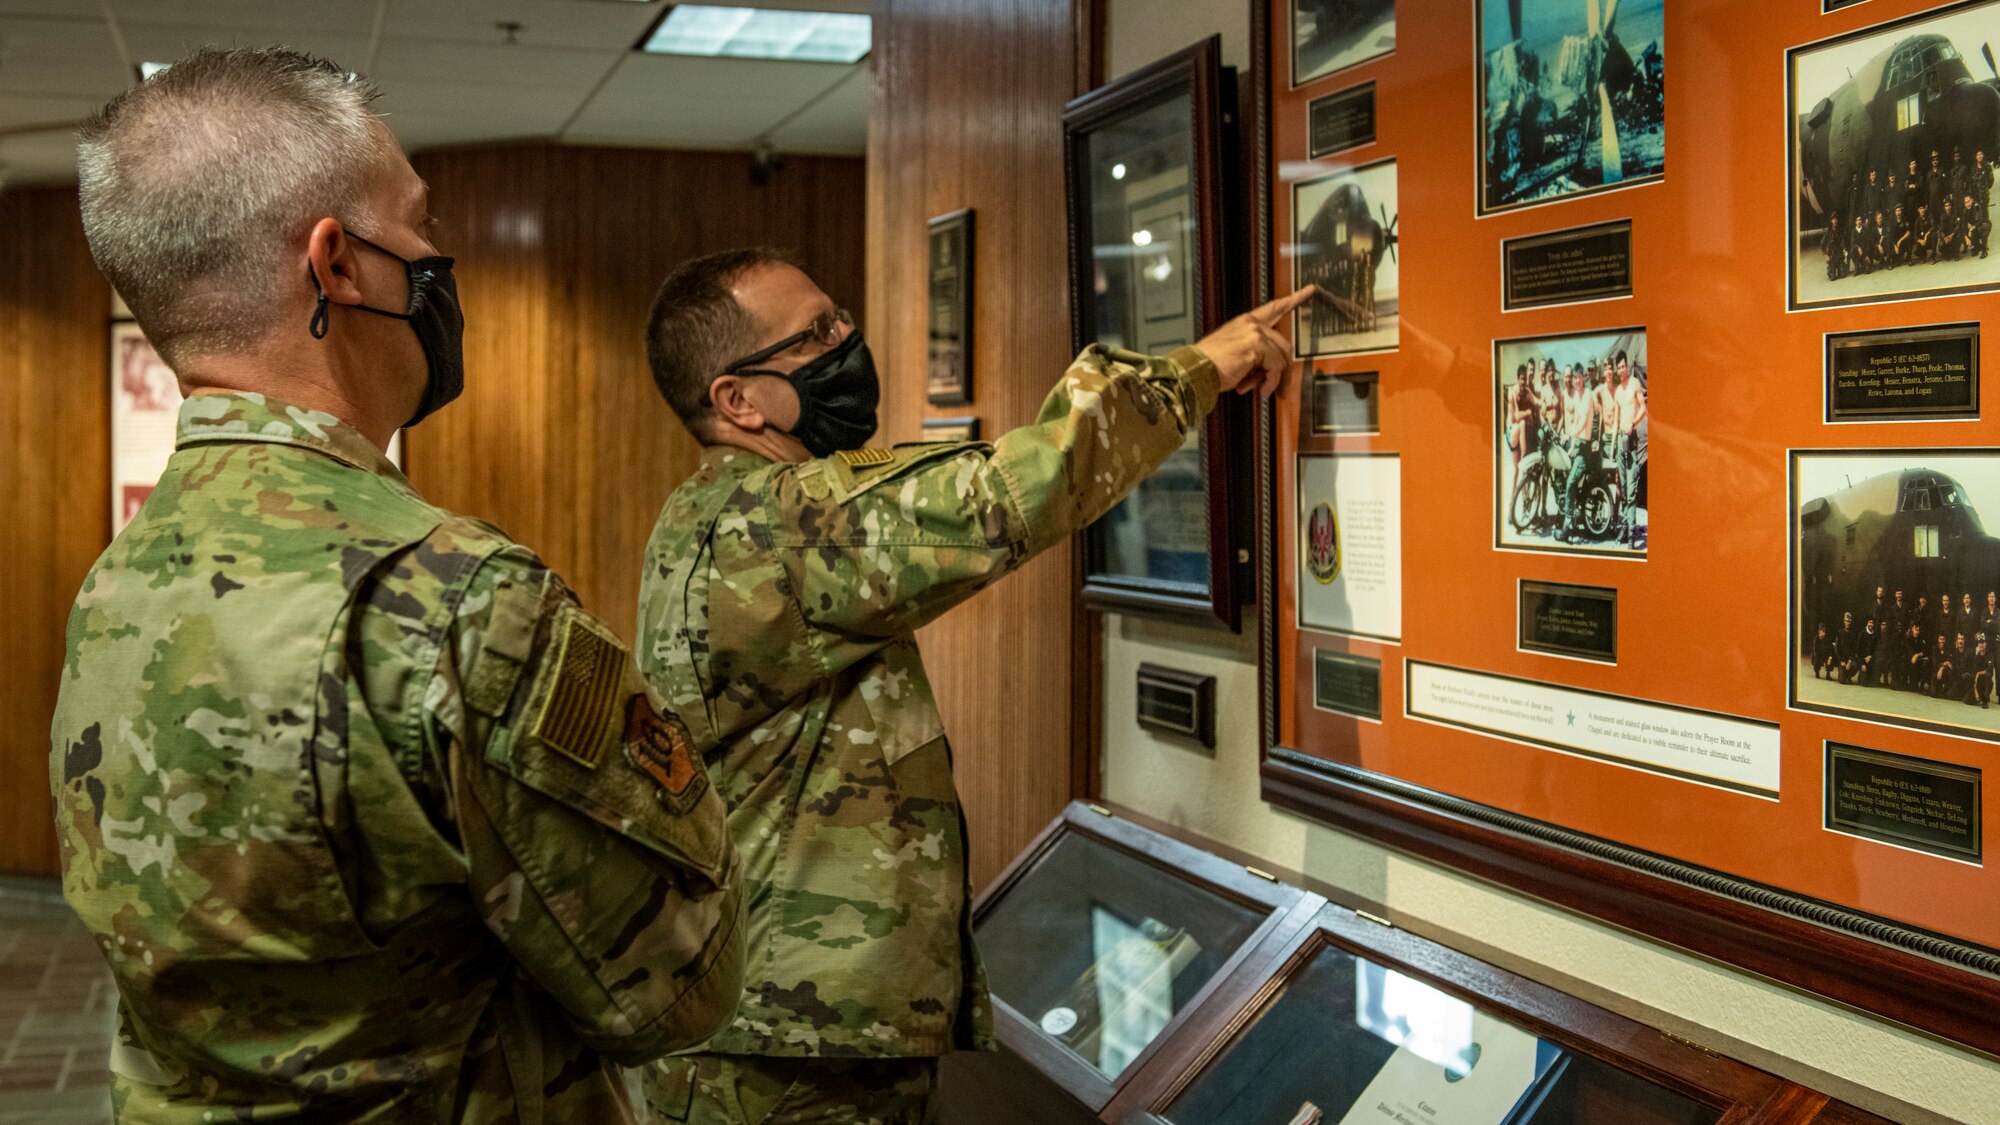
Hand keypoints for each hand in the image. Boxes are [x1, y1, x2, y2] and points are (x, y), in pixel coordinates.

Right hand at [1193, 286, 1314, 396]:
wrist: (1196, 371)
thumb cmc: (1211, 366)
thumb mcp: (1237, 356)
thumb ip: (1257, 357)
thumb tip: (1273, 373)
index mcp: (1246, 322)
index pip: (1274, 307)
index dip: (1294, 298)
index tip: (1310, 289)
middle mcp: (1251, 323)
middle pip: (1284, 344)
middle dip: (1284, 369)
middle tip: (1280, 388)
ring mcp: (1254, 333)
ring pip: (1281, 358)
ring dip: (1275, 379)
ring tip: (1264, 391)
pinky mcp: (1256, 346)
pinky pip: (1275, 367)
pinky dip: (1271, 383)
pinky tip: (1262, 391)